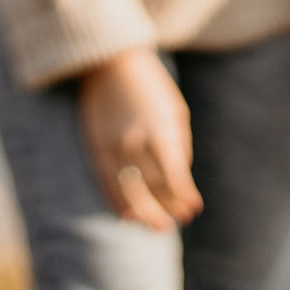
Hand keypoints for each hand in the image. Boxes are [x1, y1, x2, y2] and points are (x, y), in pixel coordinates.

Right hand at [76, 48, 202, 230]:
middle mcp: (134, 142)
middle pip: (152, 188)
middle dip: (168, 208)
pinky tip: (128, 216)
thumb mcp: (174, 112)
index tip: (193, 209)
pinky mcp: (95, 147)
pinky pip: (107, 184)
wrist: (109, 63)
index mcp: (159, 131)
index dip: (184, 197)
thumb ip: (178, 146)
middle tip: (179, 221)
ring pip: (129, 192)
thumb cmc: (150, 87)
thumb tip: (179, 180)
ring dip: (145, 213)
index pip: (173, 177)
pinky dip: (117, 202)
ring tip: (158, 227)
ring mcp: (111, 146)